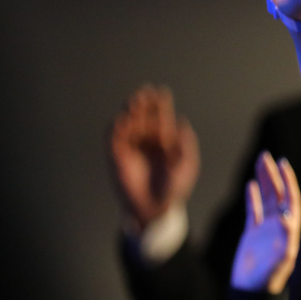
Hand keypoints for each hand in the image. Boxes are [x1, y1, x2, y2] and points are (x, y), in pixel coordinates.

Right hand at [108, 84, 200, 227]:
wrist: (155, 208)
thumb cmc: (175, 188)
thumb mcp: (186, 164)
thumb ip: (185, 144)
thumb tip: (181, 122)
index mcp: (164, 141)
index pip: (161, 118)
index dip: (160, 105)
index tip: (161, 91)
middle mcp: (147, 141)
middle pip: (144, 117)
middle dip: (144, 104)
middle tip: (145, 92)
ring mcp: (132, 148)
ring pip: (129, 124)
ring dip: (130, 112)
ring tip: (134, 101)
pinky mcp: (117, 157)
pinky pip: (114, 139)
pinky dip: (116, 128)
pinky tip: (122, 119)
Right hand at [232, 152, 300, 293]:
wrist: (254, 293)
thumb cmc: (270, 278)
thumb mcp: (282, 258)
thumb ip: (285, 239)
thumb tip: (289, 221)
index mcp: (290, 228)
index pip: (291, 198)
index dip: (288, 180)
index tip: (285, 163)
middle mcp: (280, 225)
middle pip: (278, 194)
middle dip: (275, 174)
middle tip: (269, 155)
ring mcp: (266, 228)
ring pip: (266, 199)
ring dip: (264, 180)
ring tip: (261, 161)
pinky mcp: (253, 234)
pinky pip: (254, 211)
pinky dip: (253, 198)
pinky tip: (251, 184)